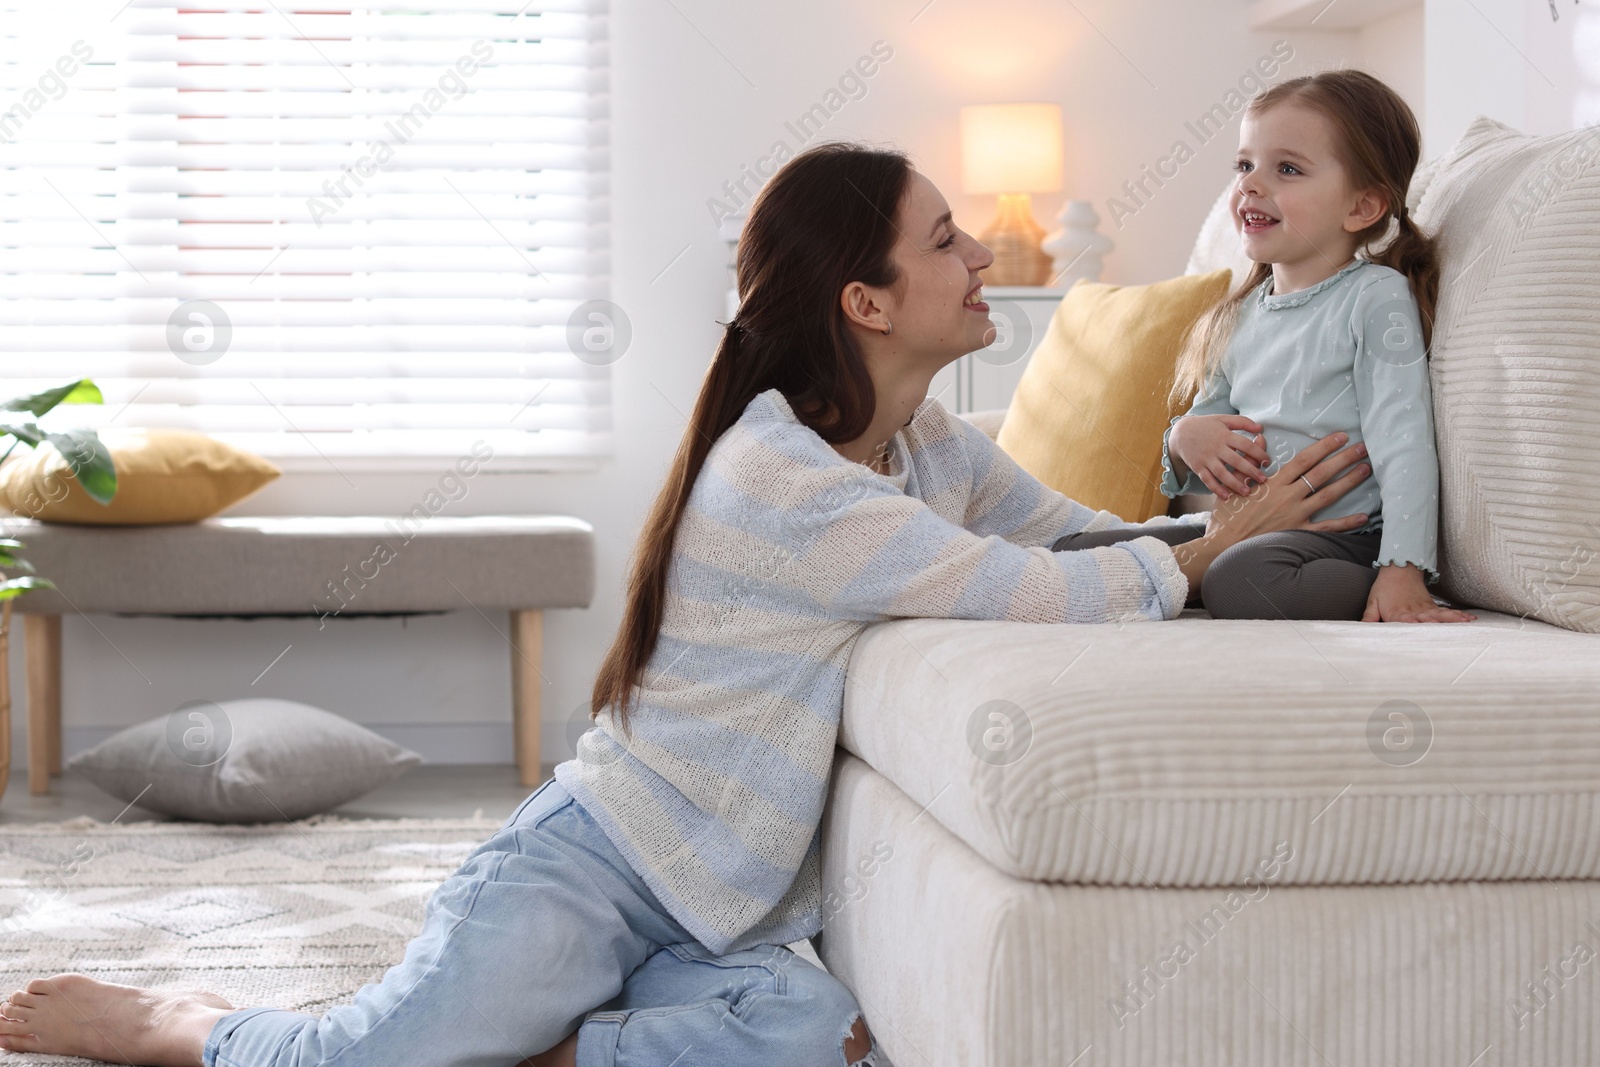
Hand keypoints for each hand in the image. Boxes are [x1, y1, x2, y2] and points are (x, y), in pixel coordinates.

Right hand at [1168, 414, 1269, 499]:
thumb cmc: (1205, 425)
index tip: (1266, 461)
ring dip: (1235, 483)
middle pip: (1236, 461)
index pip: (1246, 445)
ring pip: (1222, 473)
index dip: (1258, 453)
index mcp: (1225, 435)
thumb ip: (1242, 422)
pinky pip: (1208, 480)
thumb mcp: (1223, 419)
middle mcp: (1216, 448)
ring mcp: (1206, 459)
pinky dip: (1216, 489)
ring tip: (1247, 492)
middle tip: (1262, 480)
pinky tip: (1226, 496)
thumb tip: (1260, 428)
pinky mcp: (1198, 467)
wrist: (1180, 433)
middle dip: (1251, 471)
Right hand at [1171, 432, 1372, 591]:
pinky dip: (1345, 523)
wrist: (1223, 546)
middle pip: (1320, 473)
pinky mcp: (1297, 533)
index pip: (1304, 460)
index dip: (1323, 446)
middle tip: (1362, 447)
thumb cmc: (1226, 517)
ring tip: (1366, 469)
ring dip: (1349, 481)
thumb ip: (1250, 461)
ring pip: (1328, 495)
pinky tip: (1363, 516)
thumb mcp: (1234, 484)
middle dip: (1343, 458)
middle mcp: (1287, 497)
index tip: (1339, 436)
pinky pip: (1326, 528)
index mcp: (1273, 483)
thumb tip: (1260, 439)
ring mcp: (1295, 516)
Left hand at [1362, 564, 1476, 622]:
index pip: (1407, 623)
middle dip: (1438, 627)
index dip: (1414, 628)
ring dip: (1453, 621)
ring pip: (1441, 616)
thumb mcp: (1373, 603)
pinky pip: (1447, 611)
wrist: (1398, 568)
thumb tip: (1361, 630)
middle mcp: (1415, 612)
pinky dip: (1458, 615)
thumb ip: (1369, 618)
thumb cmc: (1384, 588)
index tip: (1422, 631)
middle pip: (1427, 621)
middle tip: (1450, 634)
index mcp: (1399, 614)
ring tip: (1466, 624)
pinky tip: (1470, 618)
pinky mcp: (1432, 605)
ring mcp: (1425, 608)